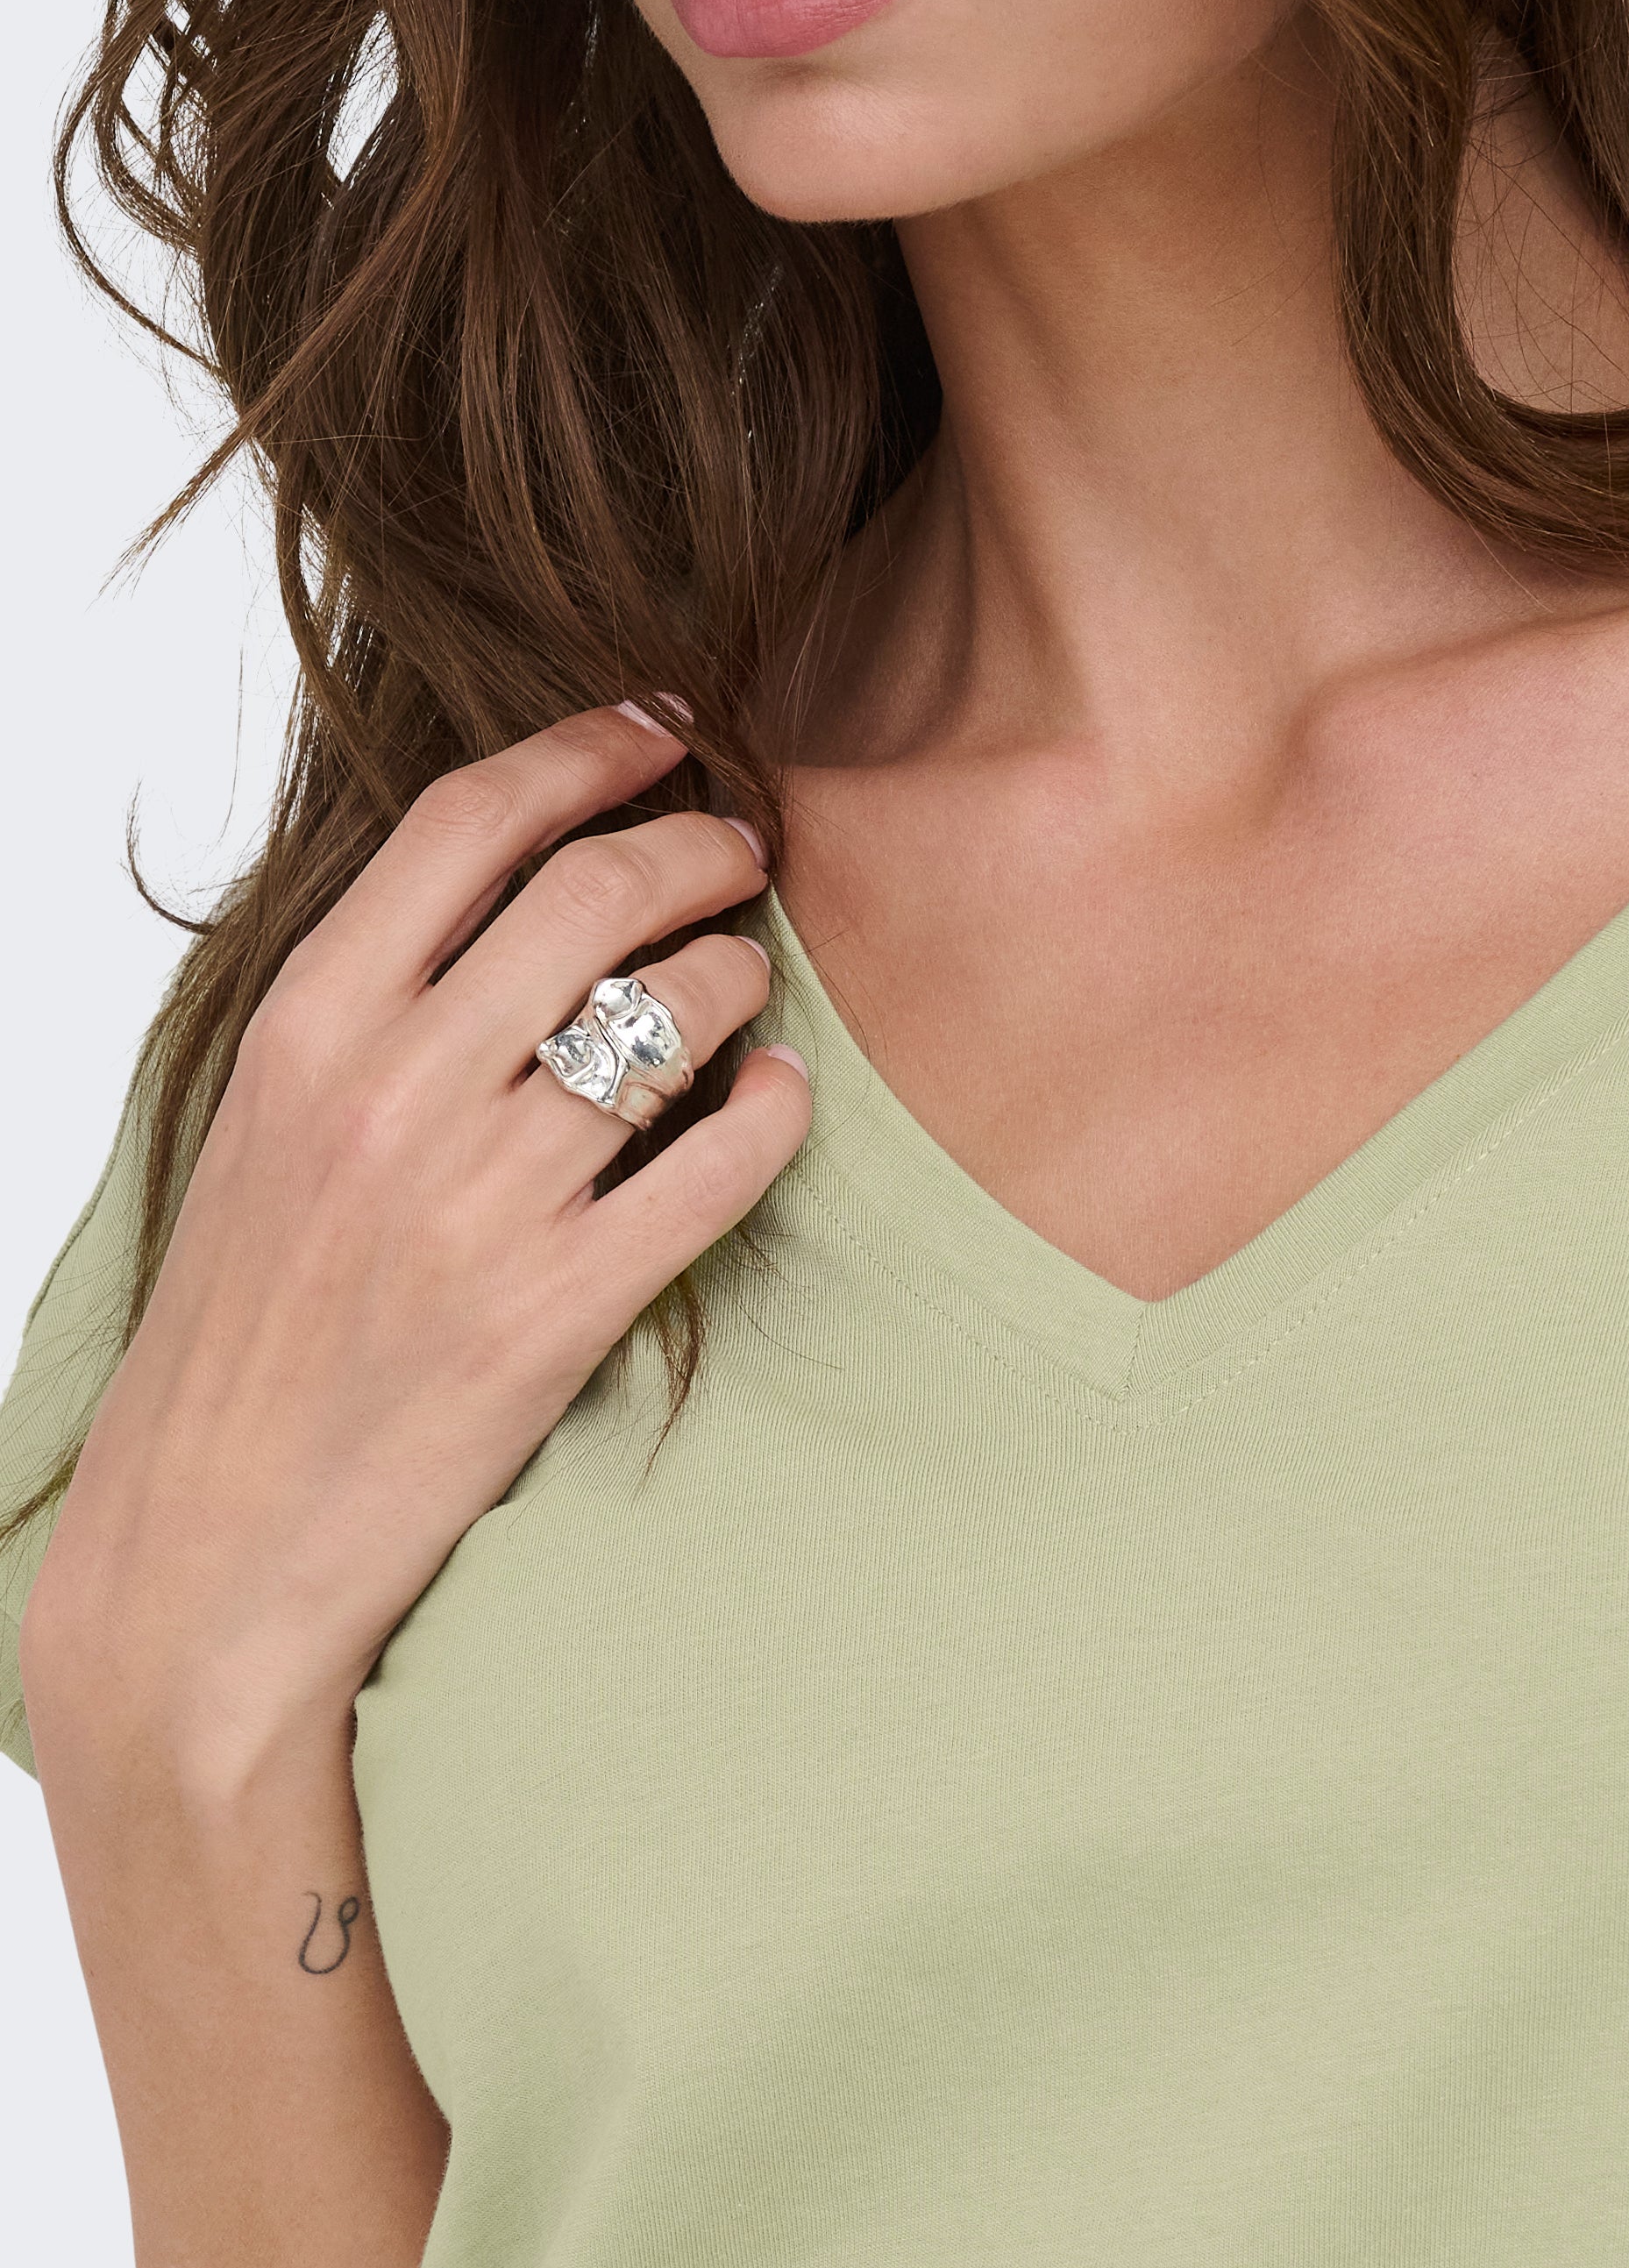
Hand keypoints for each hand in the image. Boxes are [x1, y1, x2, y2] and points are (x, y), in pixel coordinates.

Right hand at [18, 706, 810, 1790]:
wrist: (209, 1540)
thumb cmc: (243, 1328)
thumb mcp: (263, 1126)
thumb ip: (371, 1005)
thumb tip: (508, 887)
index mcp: (310, 1028)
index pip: (471, 823)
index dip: (588, 750)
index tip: (662, 726)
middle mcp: (396, 1091)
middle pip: (596, 892)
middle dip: (698, 846)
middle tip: (741, 849)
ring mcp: (485, 1197)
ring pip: (677, 1013)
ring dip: (740, 971)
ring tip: (747, 978)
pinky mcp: (563, 1306)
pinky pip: (721, 1162)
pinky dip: (776, 1110)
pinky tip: (781, 1097)